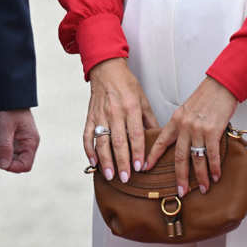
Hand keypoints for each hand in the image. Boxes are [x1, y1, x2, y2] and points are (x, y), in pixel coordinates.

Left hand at [0, 109, 39, 172]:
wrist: (6, 93)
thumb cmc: (8, 108)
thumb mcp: (5, 127)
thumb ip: (5, 147)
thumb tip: (3, 166)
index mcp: (30, 141)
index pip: (25, 165)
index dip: (12, 167)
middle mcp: (28, 143)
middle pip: (16, 163)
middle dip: (2, 160)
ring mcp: (20, 141)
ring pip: (9, 158)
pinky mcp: (13, 138)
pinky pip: (5, 150)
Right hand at [85, 58, 158, 181]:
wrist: (106, 69)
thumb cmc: (126, 84)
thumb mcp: (143, 99)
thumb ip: (149, 119)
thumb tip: (159, 138)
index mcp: (131, 107)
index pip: (135, 134)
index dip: (137, 152)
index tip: (140, 167)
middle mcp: (115, 112)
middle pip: (118, 141)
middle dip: (122, 162)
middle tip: (126, 178)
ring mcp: (100, 114)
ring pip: (102, 141)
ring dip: (105, 160)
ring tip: (110, 175)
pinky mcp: (90, 116)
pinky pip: (87, 135)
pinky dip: (89, 149)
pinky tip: (93, 162)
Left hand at [144, 76, 236, 195]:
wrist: (220, 86)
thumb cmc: (205, 97)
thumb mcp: (187, 109)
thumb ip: (182, 125)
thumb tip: (180, 140)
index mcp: (176, 120)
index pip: (161, 141)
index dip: (153, 156)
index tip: (145, 168)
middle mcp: (184, 127)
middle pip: (179, 157)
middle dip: (180, 177)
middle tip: (181, 192)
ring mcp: (198, 130)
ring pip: (196, 159)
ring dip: (200, 177)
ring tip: (203, 189)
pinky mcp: (213, 131)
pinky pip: (212, 154)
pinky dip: (214, 168)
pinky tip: (215, 176)